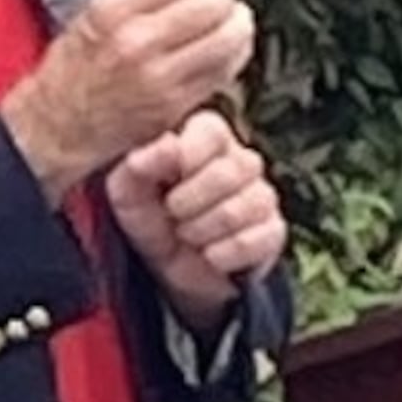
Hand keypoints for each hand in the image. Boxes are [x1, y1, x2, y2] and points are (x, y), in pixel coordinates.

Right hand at [0, 0, 255, 197]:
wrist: (56, 128)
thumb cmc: (72, 72)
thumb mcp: (89, 15)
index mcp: (110, 10)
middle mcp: (135, 40)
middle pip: (211, 2)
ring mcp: (158, 75)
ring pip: (227, 36)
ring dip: (236, 25)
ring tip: (231, 22)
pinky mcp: (175, 104)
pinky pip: (223, 70)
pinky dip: (233, 55)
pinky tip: (226, 50)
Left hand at [103, 109, 287, 319]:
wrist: (169, 270)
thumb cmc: (149, 216)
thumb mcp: (128, 191)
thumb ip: (141, 164)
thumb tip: (169, 144)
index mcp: (208, 138)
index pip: (212, 131)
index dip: (187, 158)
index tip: (165, 181)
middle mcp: (243, 161)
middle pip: (228, 173)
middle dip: (186, 204)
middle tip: (171, 215)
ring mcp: (263, 196)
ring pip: (239, 210)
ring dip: (200, 232)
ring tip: (186, 235)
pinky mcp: (273, 232)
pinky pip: (256, 241)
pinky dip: (221, 255)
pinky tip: (208, 255)